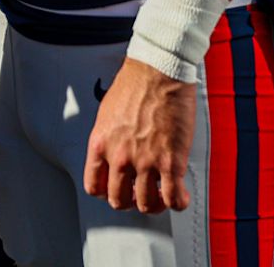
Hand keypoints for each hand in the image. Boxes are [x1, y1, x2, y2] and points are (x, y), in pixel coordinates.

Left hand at [83, 58, 197, 213]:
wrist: (158, 70)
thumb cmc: (135, 83)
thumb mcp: (107, 113)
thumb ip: (109, 138)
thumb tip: (114, 153)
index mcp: (100, 144)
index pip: (94, 186)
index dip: (106, 192)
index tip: (117, 189)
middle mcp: (120, 157)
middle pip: (119, 200)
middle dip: (130, 201)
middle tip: (140, 194)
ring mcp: (145, 161)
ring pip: (146, 204)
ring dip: (154, 204)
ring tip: (161, 196)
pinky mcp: (171, 162)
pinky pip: (173, 198)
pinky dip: (178, 203)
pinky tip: (179, 197)